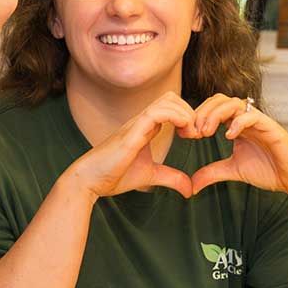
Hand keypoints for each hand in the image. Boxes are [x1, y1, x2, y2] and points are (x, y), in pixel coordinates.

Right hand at [63, 92, 195, 200]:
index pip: (171, 106)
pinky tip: (184, 133)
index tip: (195, 136)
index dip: (188, 116)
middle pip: (171, 97)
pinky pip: (157, 113)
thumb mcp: (150, 176)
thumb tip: (190, 189)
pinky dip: (177, 117)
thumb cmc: (114, 175)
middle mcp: (142, 121)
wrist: (89, 180)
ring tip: (192, 134)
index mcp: (146, 127)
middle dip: (190, 111)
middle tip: (197, 134)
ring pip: (167, 100)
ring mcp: (137, 123)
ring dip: (186, 113)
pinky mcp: (132, 131)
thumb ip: (171, 178)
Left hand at [185, 95, 287, 196]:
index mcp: (236, 125)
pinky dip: (239, 122)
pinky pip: (254, 116)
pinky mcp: (272, 128)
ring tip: (206, 132)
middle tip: (193, 132)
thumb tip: (191, 185)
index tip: (187, 135)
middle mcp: (246, 119)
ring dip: (215, 114)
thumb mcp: (233, 170)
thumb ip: (212, 172)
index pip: (212, 108)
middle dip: (202, 112)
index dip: (197, 117)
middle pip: (219, 100)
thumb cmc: (269, 170)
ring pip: (234, 103)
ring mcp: (259, 122)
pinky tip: (229, 136)